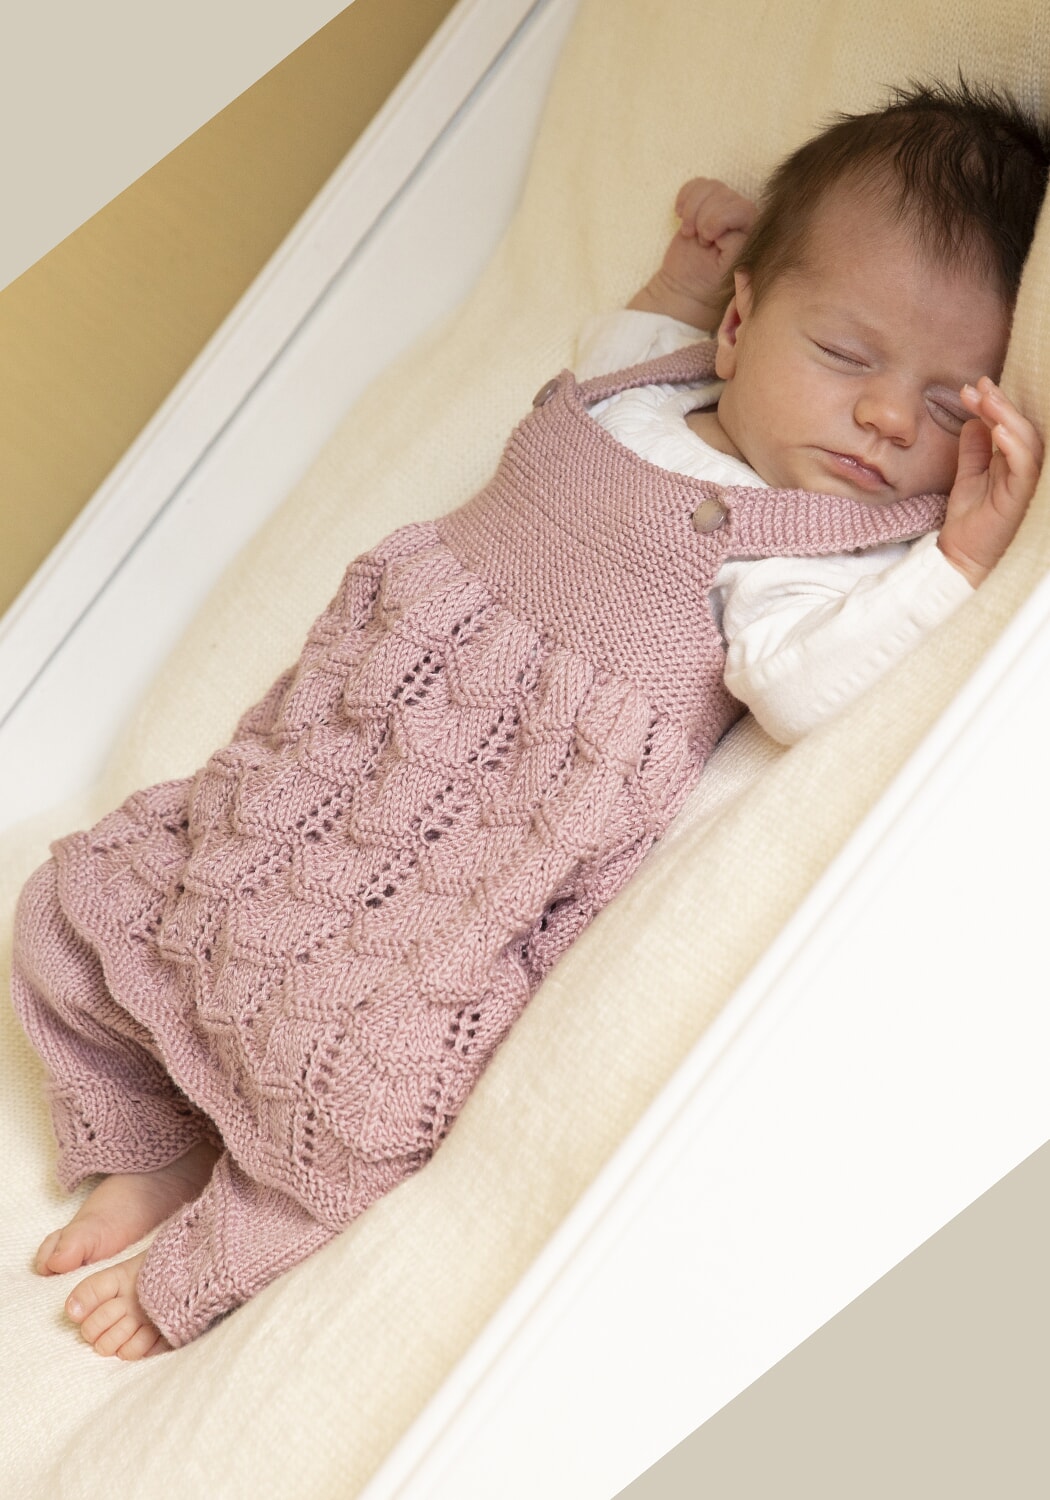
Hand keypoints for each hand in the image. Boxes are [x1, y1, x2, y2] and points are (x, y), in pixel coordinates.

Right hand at [630, 178, 756, 330]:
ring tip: (688, 232)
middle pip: (724, 194)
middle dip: (703, 216)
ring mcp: (723, 208)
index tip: (707, 240)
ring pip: (710, 187)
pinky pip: (697, 184)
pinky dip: (685, 196)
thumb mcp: (727, 270)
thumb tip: (728, 226)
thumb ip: (736, 246)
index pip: (741, 208)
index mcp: (752, 233)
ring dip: (692, 208)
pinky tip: (681, 215)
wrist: (685, 289)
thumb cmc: (710, 284)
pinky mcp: (705, 204)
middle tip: (698, 240)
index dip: (718, 219)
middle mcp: (741, 218)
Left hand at [938, 377, 1043, 587]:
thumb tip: (974, 421)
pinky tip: (998, 430)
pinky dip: (1012, 445)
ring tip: (987, 399)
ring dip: (1006, 416)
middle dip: (999, 404)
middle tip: (979, 386)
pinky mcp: (1023, 495)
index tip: (972, 389)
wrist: (961, 559)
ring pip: (1026, 441)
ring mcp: (1027, 482)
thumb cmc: (970, 523)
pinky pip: (1024, 465)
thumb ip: (973, 451)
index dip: (994, 406)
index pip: (1009, 427)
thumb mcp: (969, 478)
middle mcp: (1025, 471)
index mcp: (1014, 464)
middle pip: (1020, 428)